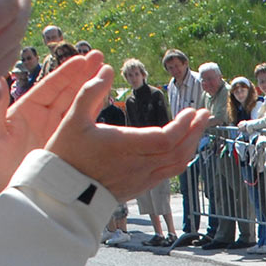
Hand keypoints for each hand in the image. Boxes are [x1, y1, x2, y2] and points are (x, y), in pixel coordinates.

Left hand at [0, 51, 106, 199]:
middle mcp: (42, 117)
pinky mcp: (64, 145)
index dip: (67, 73)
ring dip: (91, 90)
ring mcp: (55, 131)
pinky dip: (93, 114)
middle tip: (100, 58)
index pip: (50, 86)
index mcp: (25, 110)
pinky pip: (81, 126)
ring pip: (77, 105)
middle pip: (67, 91)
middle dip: (83, 74)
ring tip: (107, 74)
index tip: (82, 60)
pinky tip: (105, 103)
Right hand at [43, 65, 212, 201]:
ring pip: (176, 164)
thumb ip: (89, 92)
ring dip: (190, 145)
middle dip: (195, 132)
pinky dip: (179, 158)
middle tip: (204, 114)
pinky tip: (179, 147)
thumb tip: (105, 69)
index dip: (184, 126)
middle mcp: (138, 165)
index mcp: (124, 147)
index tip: (192, 111)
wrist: (61, 196)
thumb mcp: (71, 120)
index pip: (167, 139)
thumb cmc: (65, 157)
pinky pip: (168, 172)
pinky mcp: (140, 187)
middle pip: (179, 151)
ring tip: (197, 129)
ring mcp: (141, 179)